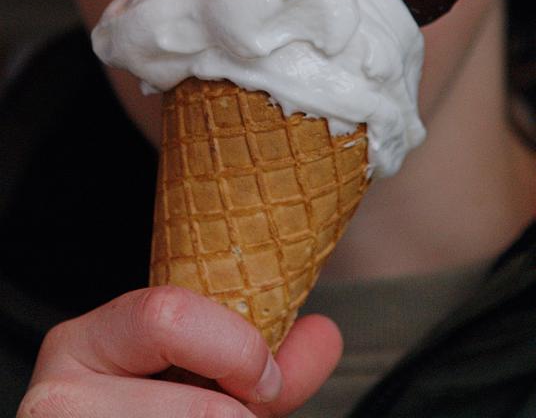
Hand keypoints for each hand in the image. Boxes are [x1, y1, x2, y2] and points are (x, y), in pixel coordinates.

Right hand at [17, 286, 341, 416]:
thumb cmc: (150, 408)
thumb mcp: (194, 375)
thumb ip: (258, 356)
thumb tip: (324, 334)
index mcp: (84, 341)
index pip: (168, 317)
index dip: (238, 349)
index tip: (266, 378)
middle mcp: (56, 399)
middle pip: (195, 411)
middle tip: (243, 416)